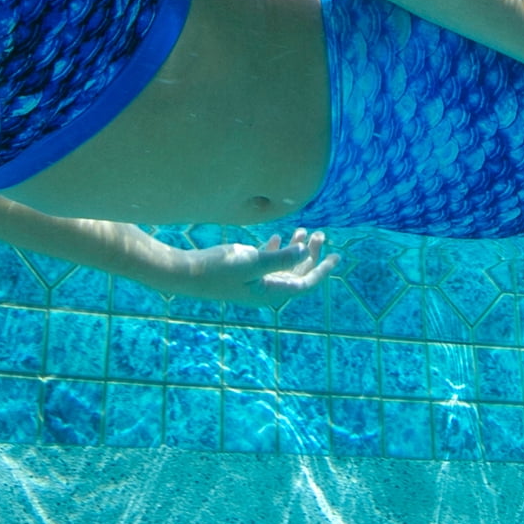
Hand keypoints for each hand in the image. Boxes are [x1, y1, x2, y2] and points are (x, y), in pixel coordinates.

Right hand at [164, 228, 337, 306]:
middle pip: (296, 273)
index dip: (322, 269)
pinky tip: (276, 237)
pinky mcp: (243, 273)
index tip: (337, 256)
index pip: (305, 283)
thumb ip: (280, 258)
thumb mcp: (254, 262)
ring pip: (283, 266)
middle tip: (319, 233)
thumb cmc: (220, 268)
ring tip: (302, 231)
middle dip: (310, 254)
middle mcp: (265, 290)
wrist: (187, 273)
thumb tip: (304, 253)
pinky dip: (276, 250)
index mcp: (271, 293)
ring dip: (294, 250)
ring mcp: (254, 282)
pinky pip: (267, 263)